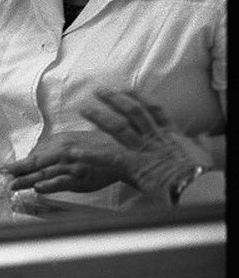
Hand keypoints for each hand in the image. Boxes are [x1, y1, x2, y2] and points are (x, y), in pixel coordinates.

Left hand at [1, 131, 128, 194]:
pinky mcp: (81, 179)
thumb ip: (50, 149)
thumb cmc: (92, 146)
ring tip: (13, 185)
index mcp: (59, 144)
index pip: (34, 156)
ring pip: (46, 175)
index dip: (18, 164)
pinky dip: (50, 185)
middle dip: (18, 171)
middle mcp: (63, 154)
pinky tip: (38, 188)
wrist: (119, 152)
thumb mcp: (69, 140)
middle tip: (3, 177)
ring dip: (28, 180)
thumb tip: (31, 158)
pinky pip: (63, 183)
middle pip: (36, 164)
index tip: (3, 169)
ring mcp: (72, 167)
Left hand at [81, 89, 212, 203]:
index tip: (126, 88)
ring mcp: (144, 150)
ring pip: (119, 127)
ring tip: (83, 109)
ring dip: (99, 117)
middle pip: (133, 112)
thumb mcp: (202, 156)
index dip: (139, 97)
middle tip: (98, 90)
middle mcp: (156, 138)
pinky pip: (108, 157)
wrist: (198, 188)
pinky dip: (91, 155)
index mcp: (172, 135)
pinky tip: (75, 152)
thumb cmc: (201, 176)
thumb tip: (202, 137)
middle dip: (114, 99)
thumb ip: (200, 145)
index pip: (154, 109)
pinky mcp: (134, 165)